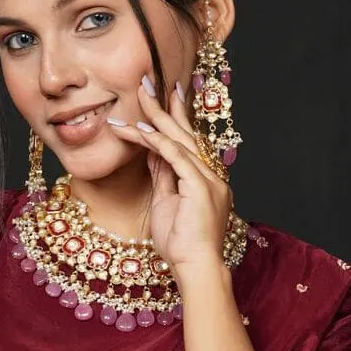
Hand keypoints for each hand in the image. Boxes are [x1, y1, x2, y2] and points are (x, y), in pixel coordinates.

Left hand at [107, 75, 231, 274]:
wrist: (196, 268)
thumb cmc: (182, 246)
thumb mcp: (167, 204)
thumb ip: (163, 177)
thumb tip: (151, 154)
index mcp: (205, 181)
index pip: (186, 143)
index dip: (173, 119)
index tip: (162, 97)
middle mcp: (212, 175)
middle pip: (186, 134)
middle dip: (166, 107)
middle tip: (148, 82)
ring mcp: (209, 180)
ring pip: (179, 140)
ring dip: (156, 118)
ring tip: (139, 96)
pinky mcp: (200, 187)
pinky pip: (175, 156)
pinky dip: (157, 142)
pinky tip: (140, 130)